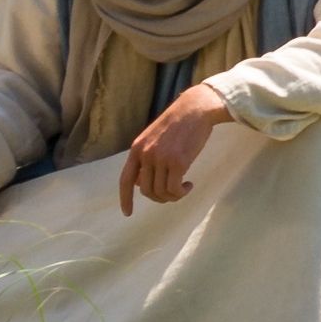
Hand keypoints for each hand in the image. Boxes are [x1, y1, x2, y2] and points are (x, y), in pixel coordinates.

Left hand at [118, 80, 235, 207]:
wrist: (195, 108)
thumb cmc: (178, 124)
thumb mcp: (153, 138)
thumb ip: (145, 158)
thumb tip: (140, 182)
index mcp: (137, 149)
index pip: (125, 179)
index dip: (125, 198)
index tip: (127, 213)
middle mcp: (146, 154)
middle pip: (146, 190)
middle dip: (159, 197)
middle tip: (173, 193)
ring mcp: (161, 158)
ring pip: (161, 192)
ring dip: (173, 196)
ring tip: (183, 188)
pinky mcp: (177, 162)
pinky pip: (174, 189)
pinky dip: (181, 193)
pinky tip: (188, 185)